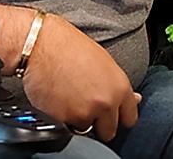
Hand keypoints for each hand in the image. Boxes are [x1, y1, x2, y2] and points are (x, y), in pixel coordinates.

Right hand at [20, 13, 139, 141]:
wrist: (38, 43)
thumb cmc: (66, 44)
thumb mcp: (102, 60)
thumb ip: (117, 85)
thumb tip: (134, 99)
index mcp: (119, 87)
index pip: (129, 118)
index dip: (117, 116)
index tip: (110, 114)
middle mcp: (105, 103)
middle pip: (109, 131)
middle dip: (97, 122)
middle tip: (83, 105)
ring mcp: (83, 113)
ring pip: (84, 129)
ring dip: (76, 119)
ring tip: (65, 96)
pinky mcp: (62, 119)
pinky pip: (63, 128)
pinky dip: (58, 118)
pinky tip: (54, 99)